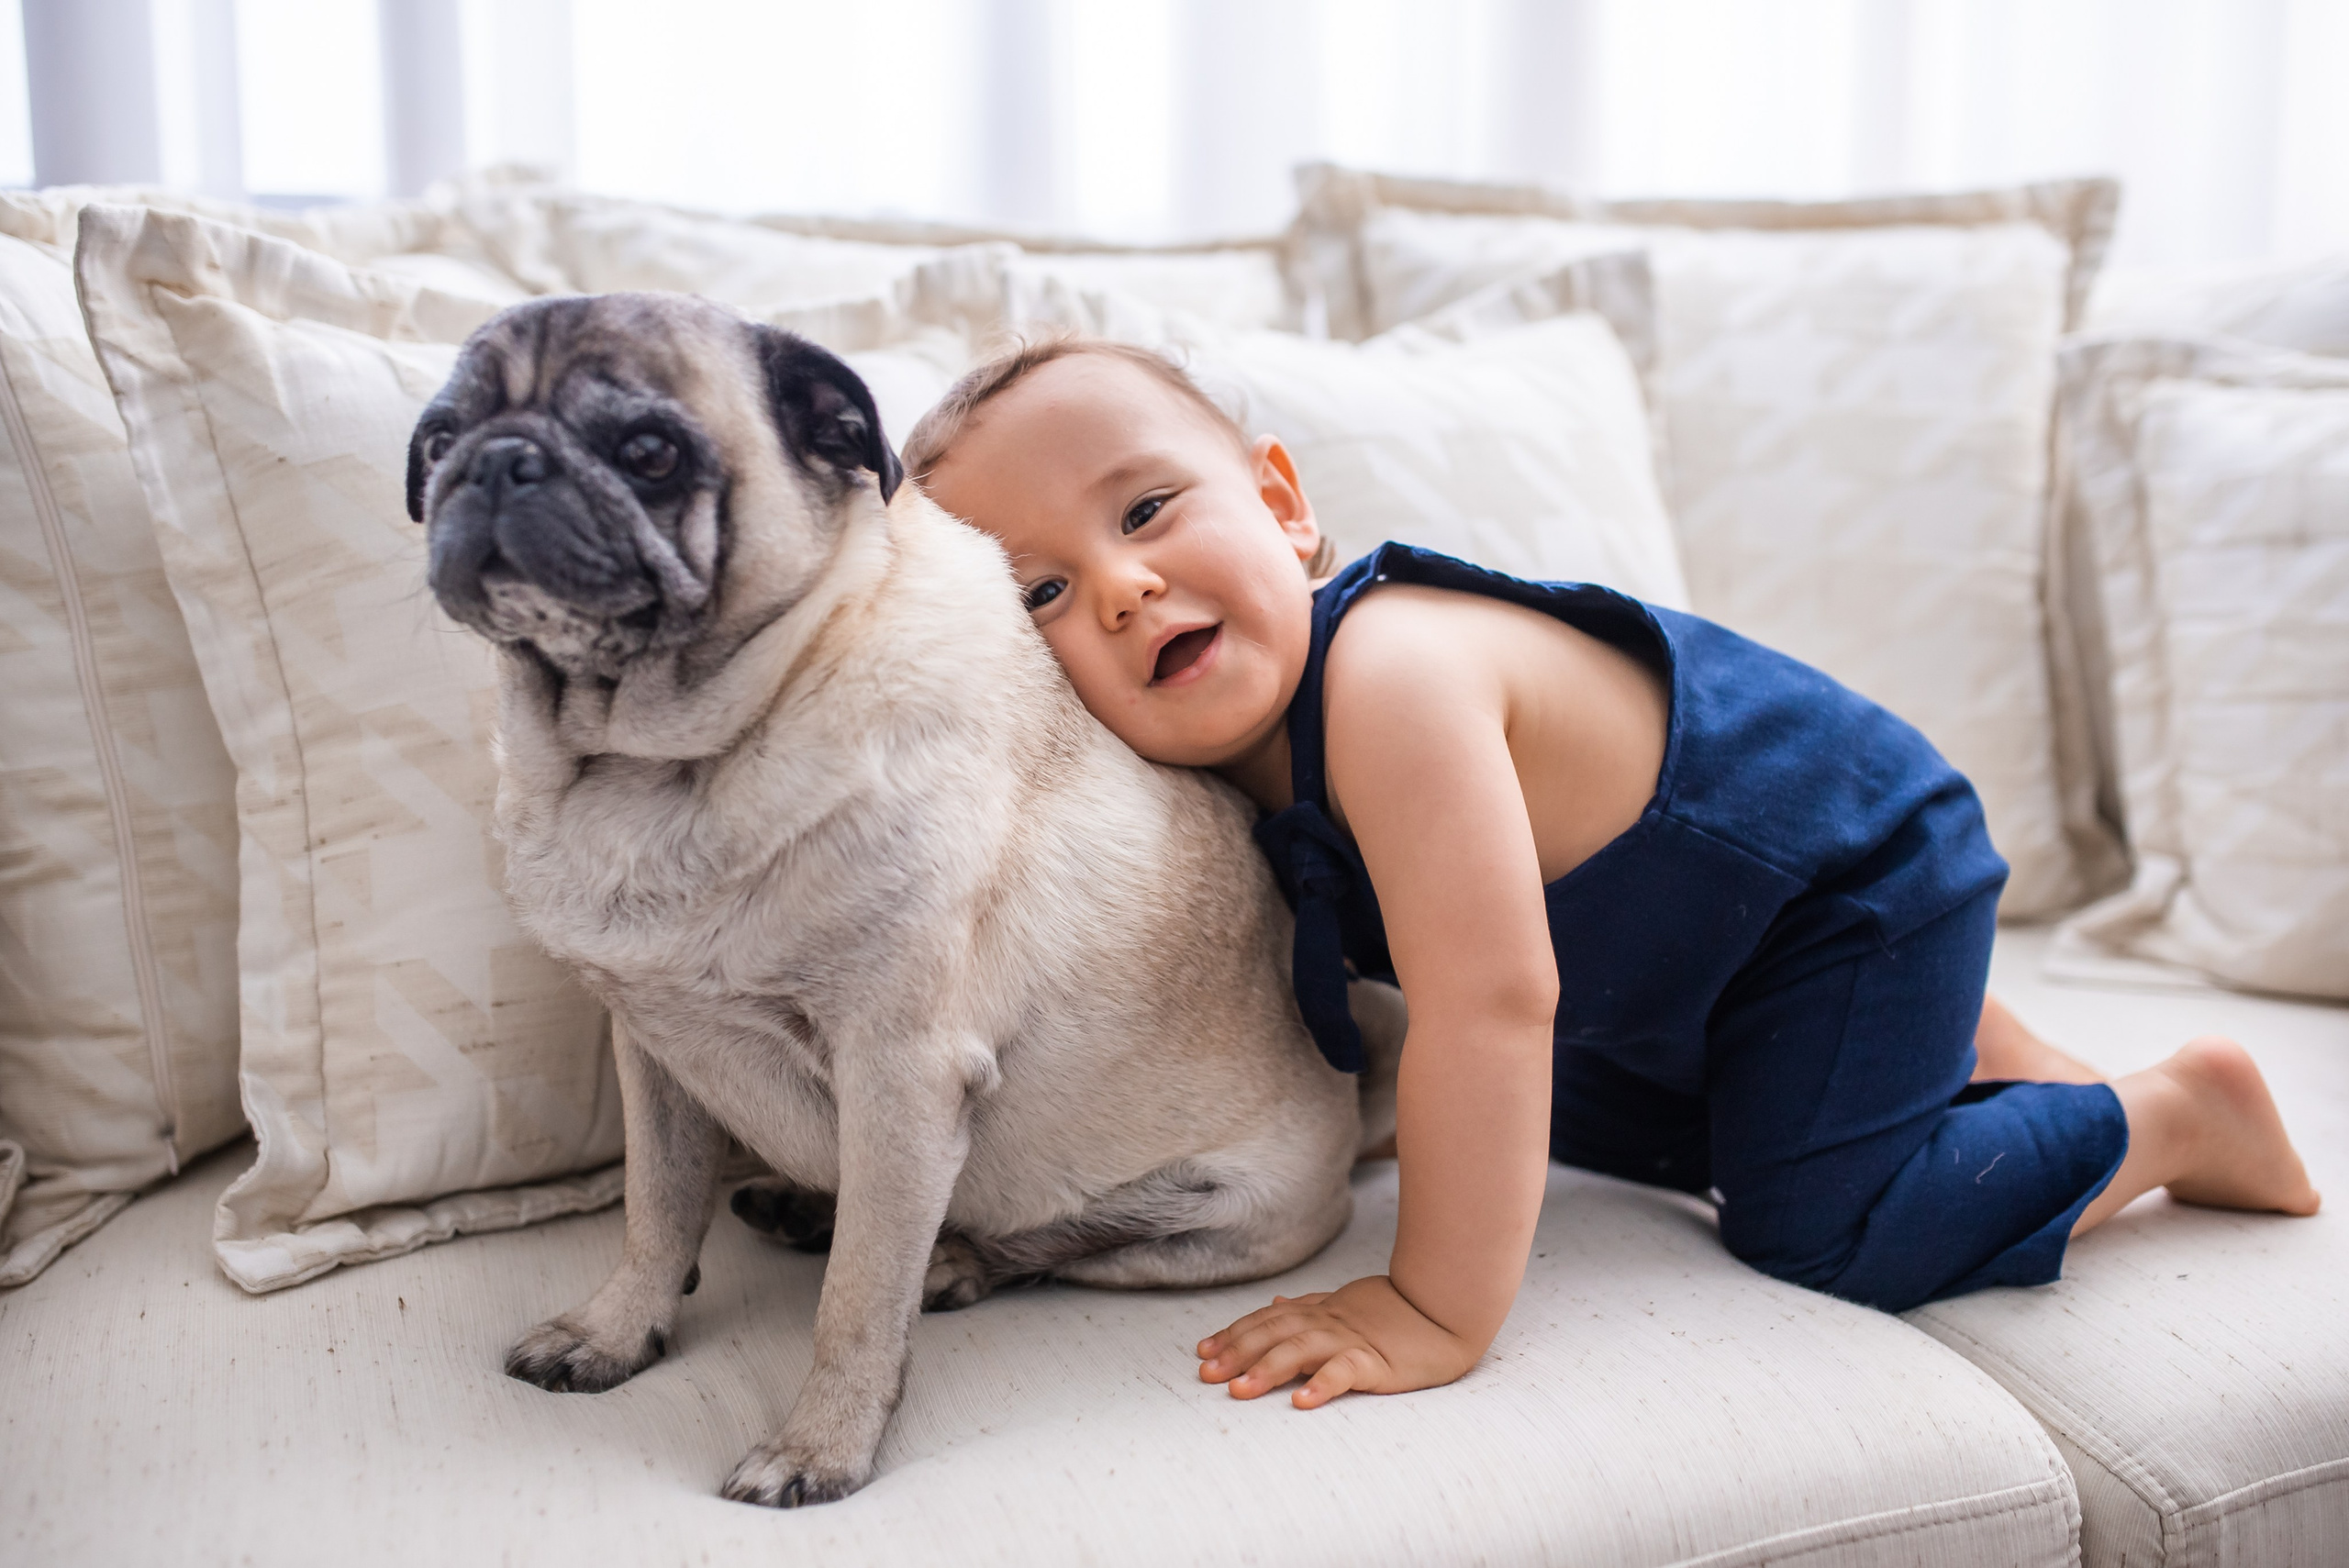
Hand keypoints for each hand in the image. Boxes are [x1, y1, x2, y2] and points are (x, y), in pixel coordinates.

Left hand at [1195, 1275, 1477, 1408]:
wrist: (1445, 1309)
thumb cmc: (1394, 1312)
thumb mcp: (1346, 1305)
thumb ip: (1310, 1307)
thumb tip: (1275, 1304)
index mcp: (1320, 1312)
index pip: (1268, 1320)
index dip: (1234, 1333)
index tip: (1202, 1351)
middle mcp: (1329, 1322)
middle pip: (1274, 1333)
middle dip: (1237, 1352)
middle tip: (1207, 1374)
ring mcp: (1352, 1340)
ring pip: (1302, 1349)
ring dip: (1268, 1368)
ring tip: (1240, 1390)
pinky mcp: (1378, 1361)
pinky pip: (1346, 1372)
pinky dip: (1322, 1384)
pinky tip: (1302, 1402)